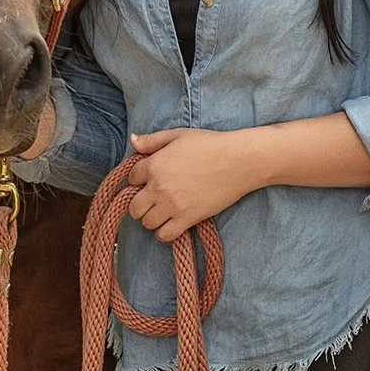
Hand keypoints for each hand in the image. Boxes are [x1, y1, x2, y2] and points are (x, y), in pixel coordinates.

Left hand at [126, 128, 255, 242]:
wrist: (238, 161)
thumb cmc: (210, 144)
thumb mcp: (178, 135)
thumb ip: (152, 140)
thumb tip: (133, 141)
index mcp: (155, 164)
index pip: (131, 178)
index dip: (138, 179)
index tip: (148, 180)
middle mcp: (159, 187)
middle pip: (134, 206)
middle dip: (139, 203)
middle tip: (151, 199)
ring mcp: (172, 205)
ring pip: (146, 222)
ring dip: (151, 217)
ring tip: (162, 211)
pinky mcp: (187, 218)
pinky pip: (164, 235)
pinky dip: (163, 232)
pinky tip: (170, 223)